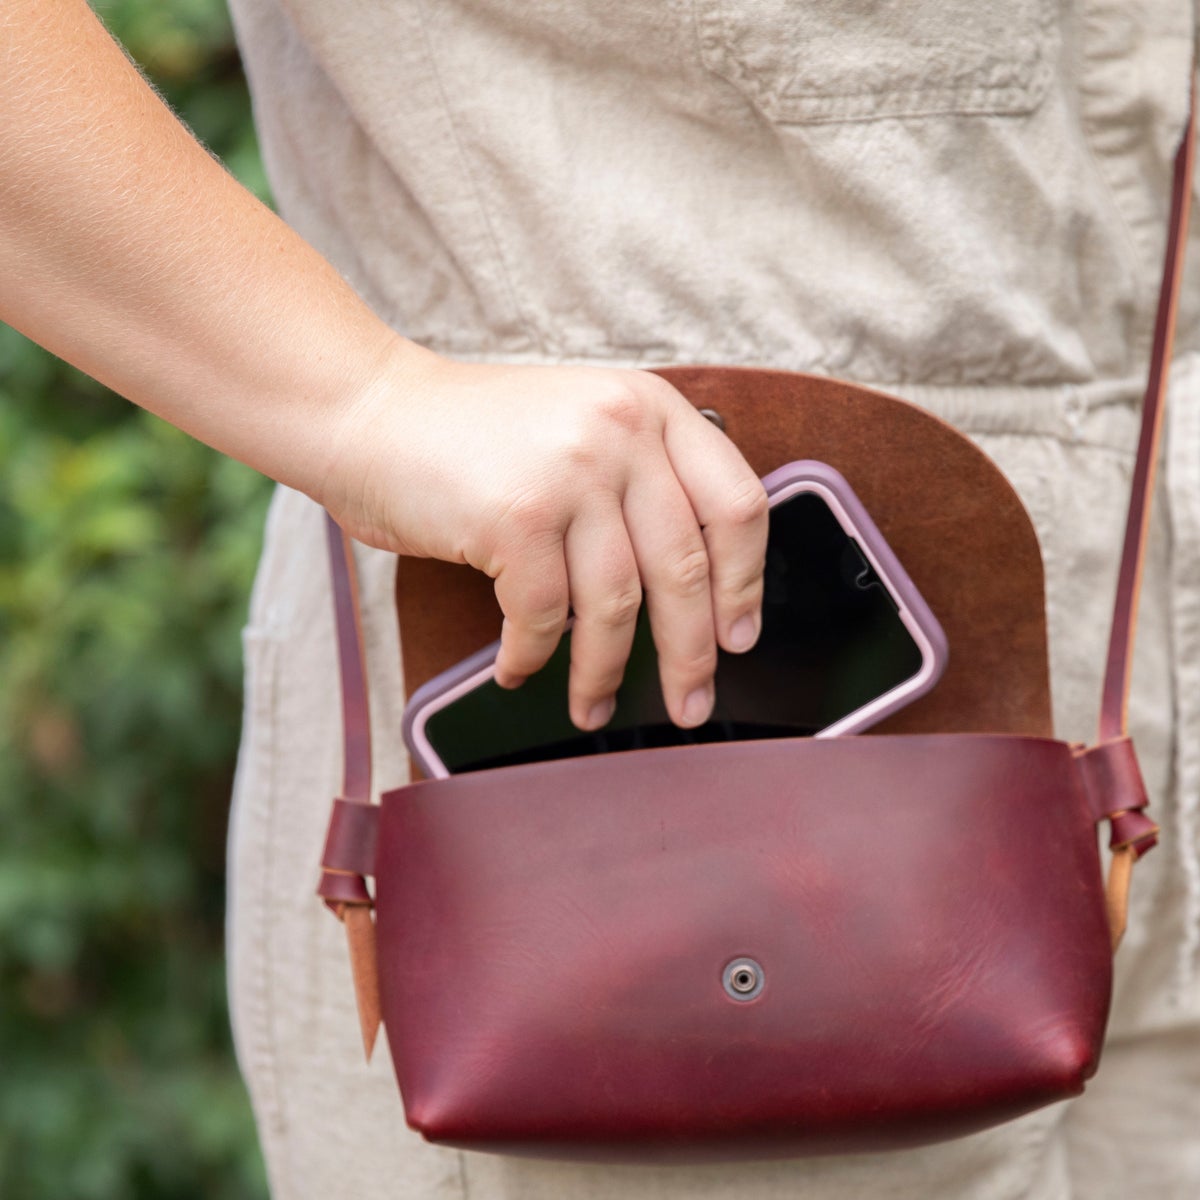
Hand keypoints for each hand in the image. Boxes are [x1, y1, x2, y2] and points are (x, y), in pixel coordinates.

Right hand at [320, 341, 767, 732]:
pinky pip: (545, 616)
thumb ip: (642, 483)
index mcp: (651, 410)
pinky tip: (519, 668)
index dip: (745, 585)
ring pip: (616, 605)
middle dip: (689, 655)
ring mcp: (569, 472)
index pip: (737, 506)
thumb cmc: (475, 439)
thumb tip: (699, 594)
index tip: (739, 637)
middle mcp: (621, 432)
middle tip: (690, 705)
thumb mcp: (582, 428)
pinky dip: (534, 656)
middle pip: (684, 569)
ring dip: (605, 672)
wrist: (370, 412)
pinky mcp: (516, 516)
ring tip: (593, 705)